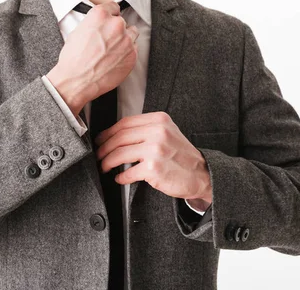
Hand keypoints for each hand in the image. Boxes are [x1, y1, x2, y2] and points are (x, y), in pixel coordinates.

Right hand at [47, 1, 139, 114]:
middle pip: (122, 22)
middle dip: (116, 30)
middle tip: (107, 41)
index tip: (110, 21)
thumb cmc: (73, 59)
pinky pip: (134, 49)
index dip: (110, 15)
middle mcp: (116, 24)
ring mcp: (126, 40)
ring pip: (132, 34)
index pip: (113, 7)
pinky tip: (114, 60)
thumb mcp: (78, 32)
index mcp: (100, 15)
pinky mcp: (132, 55)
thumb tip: (100, 25)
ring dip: (125, 39)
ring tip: (112, 50)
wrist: (76, 80)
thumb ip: (93, 24)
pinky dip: (127, 53)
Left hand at [95, 111, 211, 202]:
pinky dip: (120, 177)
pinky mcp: (153, 168)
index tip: (100, 140)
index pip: (125, 123)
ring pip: (119, 154)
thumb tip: (115, 135)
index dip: (108, 132)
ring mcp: (155, 150)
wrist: (201, 174)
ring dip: (107, 162)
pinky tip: (119, 178)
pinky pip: (128, 172)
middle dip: (104, 148)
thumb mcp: (167, 133)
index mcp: (159, 120)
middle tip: (98, 155)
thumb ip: (146, 129)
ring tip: (104, 167)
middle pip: (119, 137)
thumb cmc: (181, 156)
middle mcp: (158, 132)